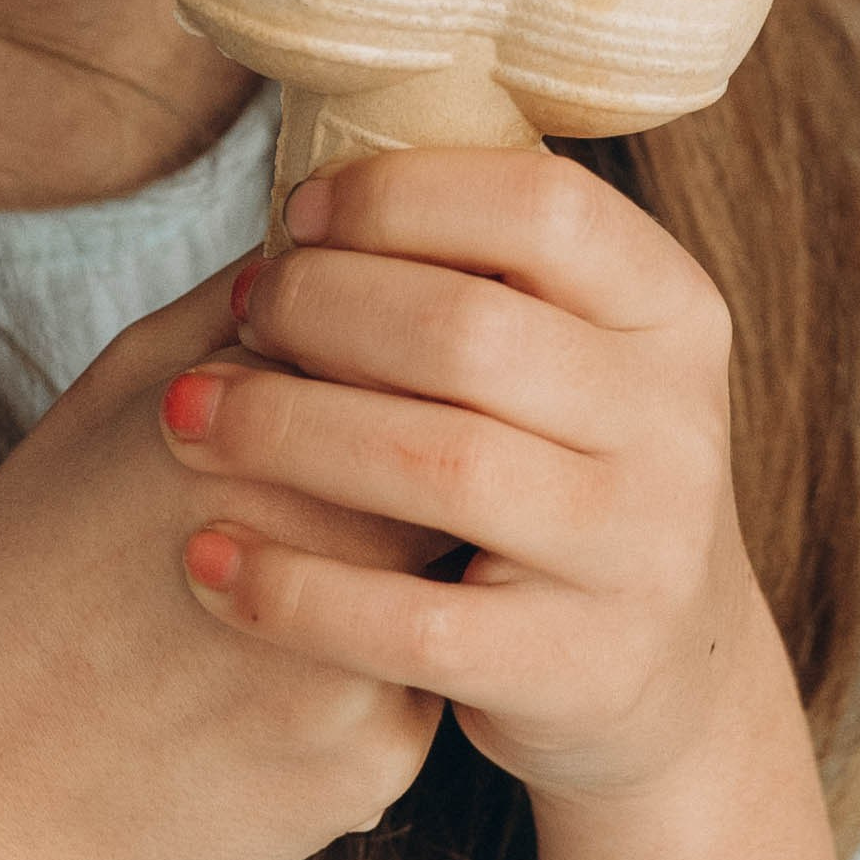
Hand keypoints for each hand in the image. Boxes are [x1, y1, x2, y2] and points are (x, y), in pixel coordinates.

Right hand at [0, 261, 445, 859]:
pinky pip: (417, 693)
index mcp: (249, 429)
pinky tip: (273, 692)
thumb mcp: (101, 405)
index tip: (368, 363)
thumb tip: (319, 232)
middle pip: (447, 452)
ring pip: (448, 572)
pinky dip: (369, 680)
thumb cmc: (29, 573)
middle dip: (417, 448)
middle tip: (351, 473)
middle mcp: (321, 538)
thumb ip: (221, 314)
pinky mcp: (375, 765)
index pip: (401, 341)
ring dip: (406, 561)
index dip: (395, 344)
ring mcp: (357, 659)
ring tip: (316, 574)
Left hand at [160, 149, 762, 808]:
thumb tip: (302, 188)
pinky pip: (410, 622)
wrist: (655, 671)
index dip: (399, 197)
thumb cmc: (557, 466)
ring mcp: (637, 553)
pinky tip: (209, 561)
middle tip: (240, 315)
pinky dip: (292, 588)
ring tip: (183, 417)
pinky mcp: (577, 668)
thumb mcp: (566, 356)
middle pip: (470, 329)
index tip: (296, 216)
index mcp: (673, 313)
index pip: (543, 206)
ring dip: (284, 429)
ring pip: (438, 465)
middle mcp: (676, 426)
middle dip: (321, 308)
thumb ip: (475, 273)